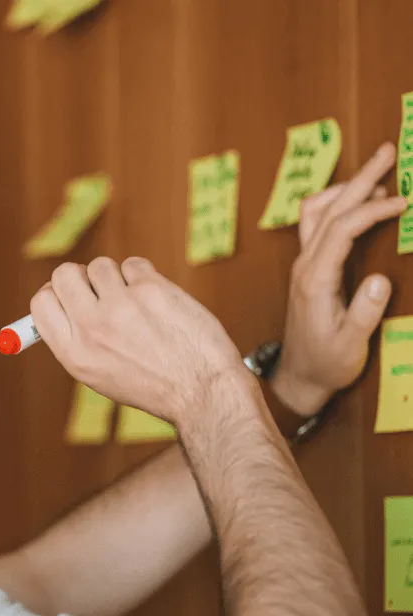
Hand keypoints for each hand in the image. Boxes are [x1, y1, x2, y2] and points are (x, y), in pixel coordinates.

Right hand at [31, 257, 247, 424]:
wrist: (201, 389)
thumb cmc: (152, 384)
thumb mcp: (99, 375)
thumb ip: (75, 339)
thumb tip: (56, 301)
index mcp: (74, 354)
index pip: (41, 302)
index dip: (54, 293)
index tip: (68, 294)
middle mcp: (92, 328)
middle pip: (64, 274)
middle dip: (80, 277)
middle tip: (100, 291)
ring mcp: (121, 306)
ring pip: (100, 266)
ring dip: (116, 278)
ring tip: (136, 303)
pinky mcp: (150, 290)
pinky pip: (133, 264)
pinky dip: (143, 277)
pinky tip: (157, 301)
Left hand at [274, 142, 408, 415]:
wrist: (298, 378)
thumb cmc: (326, 363)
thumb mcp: (351, 345)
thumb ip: (365, 313)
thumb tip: (381, 280)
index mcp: (315, 280)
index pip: (341, 230)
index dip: (372, 210)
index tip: (403, 202)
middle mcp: (304, 266)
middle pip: (327, 210)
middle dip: (359, 178)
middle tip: (387, 151)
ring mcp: (302, 265)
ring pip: (315, 213)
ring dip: (344, 188)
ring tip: (377, 173)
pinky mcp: (306, 269)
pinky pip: (315, 225)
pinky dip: (336, 205)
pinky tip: (356, 202)